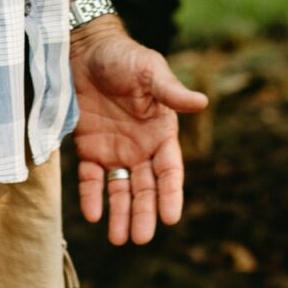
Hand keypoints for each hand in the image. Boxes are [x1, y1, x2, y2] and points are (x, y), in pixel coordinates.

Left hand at [70, 23, 208, 245]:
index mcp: (160, 132)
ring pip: (120, 190)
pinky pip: (90, 178)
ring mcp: (114, 150)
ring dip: (119, 213)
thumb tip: (202, 103)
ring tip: (119, 239)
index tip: (171, 218)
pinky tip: (92, 214)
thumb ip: (171, 92)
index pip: (169, 171)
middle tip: (141, 238)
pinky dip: (91, 196)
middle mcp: (140, 147)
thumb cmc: (124, 56)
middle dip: (144, 213)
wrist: (85, 48)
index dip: (171, 194)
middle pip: (145, 188)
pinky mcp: (88, 147)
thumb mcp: (150, 71)